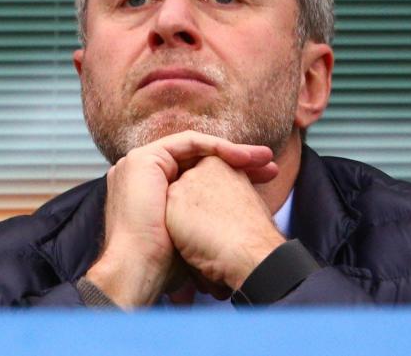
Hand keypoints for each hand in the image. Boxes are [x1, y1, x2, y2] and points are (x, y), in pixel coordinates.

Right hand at [86, 131, 275, 307]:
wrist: (141, 267)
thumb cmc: (166, 262)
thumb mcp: (190, 234)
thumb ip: (203, 216)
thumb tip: (231, 224)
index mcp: (154, 192)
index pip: (199, 174)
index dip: (233, 175)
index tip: (263, 182)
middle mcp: (146, 175)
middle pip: (199, 159)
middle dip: (239, 161)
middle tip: (270, 167)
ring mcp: (141, 164)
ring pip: (196, 149)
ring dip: (233, 152)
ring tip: (263, 159)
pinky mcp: (143, 158)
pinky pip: (188, 143)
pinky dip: (217, 147)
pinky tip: (242, 157)